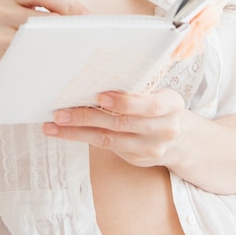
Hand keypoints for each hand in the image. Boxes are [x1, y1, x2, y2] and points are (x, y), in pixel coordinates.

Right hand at [0, 0, 89, 90]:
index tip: (90, 17)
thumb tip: (90, 17)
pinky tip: (61, 67)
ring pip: (39, 27)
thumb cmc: (16, 56)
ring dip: (64, 39)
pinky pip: (30, 49)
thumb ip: (52, 16)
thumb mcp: (28, 29)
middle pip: (42, 3)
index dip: (70, 2)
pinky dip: (50, 57)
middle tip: (91, 35)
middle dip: (70, 19)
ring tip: (80, 51)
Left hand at [42, 89, 184, 167]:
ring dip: (77, 132)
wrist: (182, 140)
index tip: (99, 96)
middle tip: (61, 112)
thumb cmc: (162, 106)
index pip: (149, 106)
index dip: (124, 102)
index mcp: (171, 105)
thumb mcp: (159, 92)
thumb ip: (138, 88)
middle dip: (88, 117)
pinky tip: (65, 132)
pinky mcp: (137, 159)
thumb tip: (97, 75)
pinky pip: (106, 148)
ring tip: (53, 125)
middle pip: (122, 124)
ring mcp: (151, 148)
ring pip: (109, 140)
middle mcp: (164, 129)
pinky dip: (83, 138)